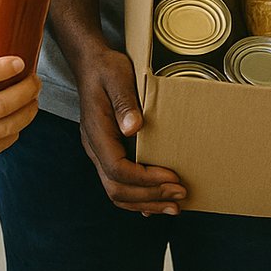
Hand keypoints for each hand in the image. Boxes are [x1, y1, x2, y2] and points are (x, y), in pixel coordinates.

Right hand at [75, 46, 186, 214]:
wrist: (91, 64)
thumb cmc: (106, 69)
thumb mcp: (117, 77)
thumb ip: (124, 102)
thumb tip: (133, 127)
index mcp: (96, 133)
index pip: (117, 169)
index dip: (145, 179)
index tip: (172, 177)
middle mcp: (95, 148)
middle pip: (117, 188)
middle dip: (150, 196)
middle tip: (180, 196)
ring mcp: (99, 152)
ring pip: (117, 191)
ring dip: (145, 202)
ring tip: (174, 206)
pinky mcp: (108, 152)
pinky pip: (119, 183)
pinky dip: (137, 197)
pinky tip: (155, 203)